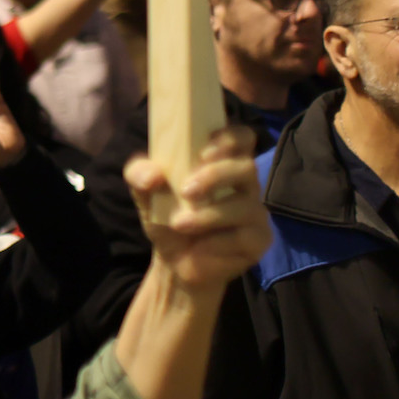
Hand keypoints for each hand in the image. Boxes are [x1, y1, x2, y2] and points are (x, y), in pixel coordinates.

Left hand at [126, 126, 269, 292]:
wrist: (174, 260)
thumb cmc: (167, 215)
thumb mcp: (144, 192)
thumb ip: (139, 174)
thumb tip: (152, 176)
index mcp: (221, 162)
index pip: (241, 137)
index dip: (229, 138)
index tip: (203, 150)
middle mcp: (244, 183)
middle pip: (247, 167)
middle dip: (215, 176)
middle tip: (186, 191)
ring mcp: (255, 211)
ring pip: (245, 205)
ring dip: (208, 215)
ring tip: (179, 224)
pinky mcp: (259, 240)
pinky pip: (245, 236)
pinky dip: (217, 242)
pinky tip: (201, 247)